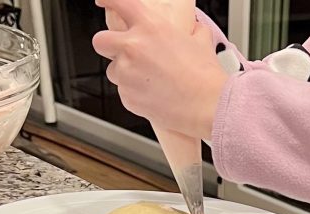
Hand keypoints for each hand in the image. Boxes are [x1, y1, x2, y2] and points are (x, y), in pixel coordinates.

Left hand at [93, 0, 228, 139]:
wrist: (210, 106)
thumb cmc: (206, 77)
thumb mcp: (200, 42)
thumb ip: (191, 31)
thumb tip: (194, 29)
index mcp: (149, 26)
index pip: (117, 2)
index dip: (107, 0)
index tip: (102, 1)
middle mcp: (133, 47)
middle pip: (100, 41)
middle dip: (108, 46)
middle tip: (122, 54)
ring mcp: (128, 74)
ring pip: (113, 72)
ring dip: (125, 75)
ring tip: (148, 82)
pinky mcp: (128, 98)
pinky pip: (124, 94)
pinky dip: (135, 96)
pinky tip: (154, 97)